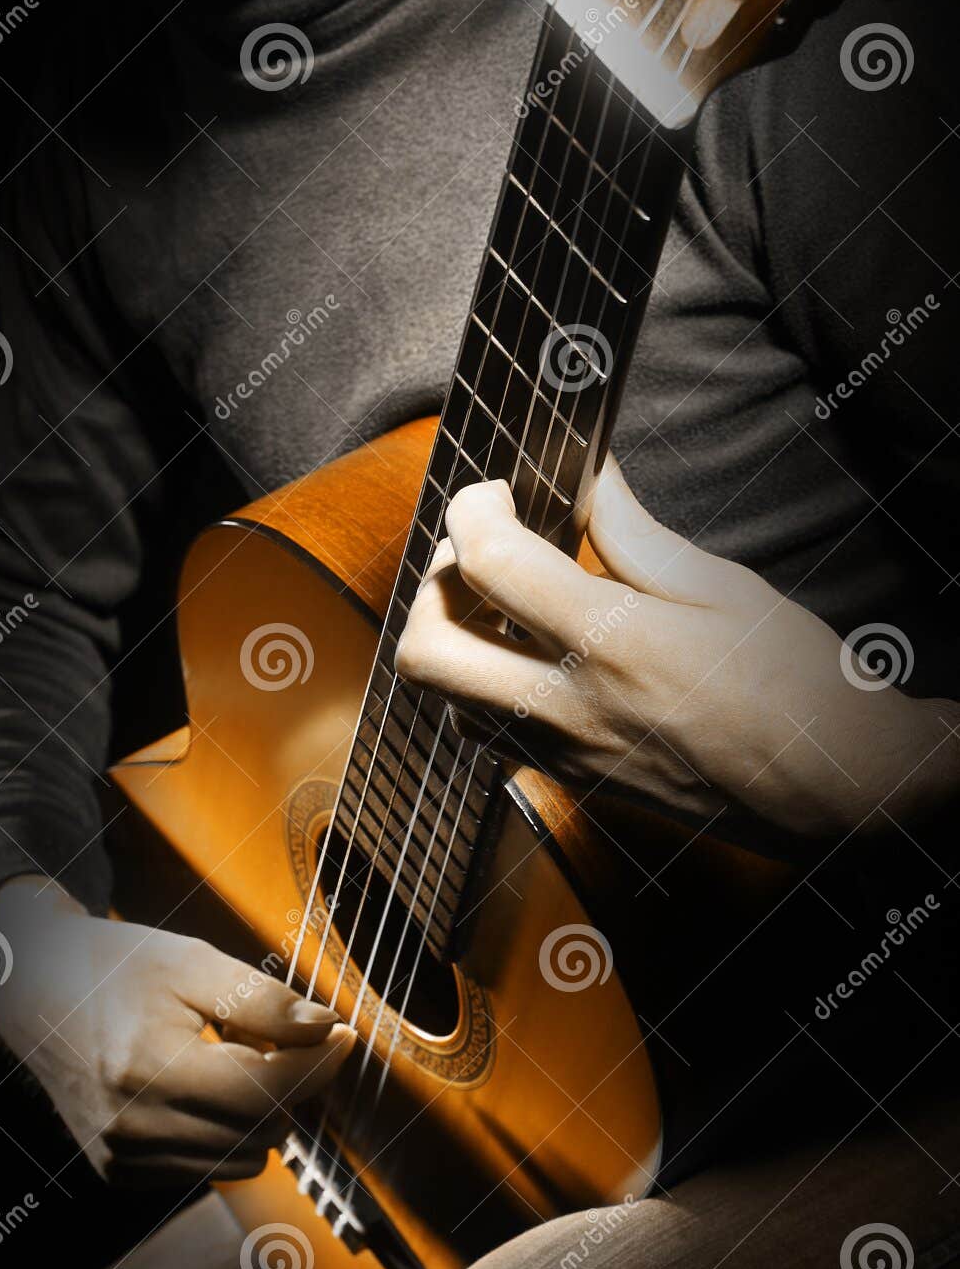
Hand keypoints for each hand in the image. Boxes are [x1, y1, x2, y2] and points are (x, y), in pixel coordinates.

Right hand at [0, 879, 354, 1185]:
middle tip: (266, 1033)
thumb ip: (262, 1000)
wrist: (36, 989)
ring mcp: (123, 1157)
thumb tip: (326, 1029)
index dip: (319, 1063)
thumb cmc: (117, 967)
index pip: (268, 1090)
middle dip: (286, 1082)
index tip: (343, 1034)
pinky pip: (208, 1168)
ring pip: (243, 1159)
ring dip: (257, 1112)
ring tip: (226, 1057)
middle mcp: (134, 1127)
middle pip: (263, 1130)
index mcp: (150, 1068)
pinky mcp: (119, 1171)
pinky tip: (199, 1085)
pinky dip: (223, 1131)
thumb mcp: (192, 961)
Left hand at [395, 460, 957, 846]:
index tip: (494, 495)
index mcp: (615, 641)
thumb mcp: (724, 589)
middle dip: (428, 588)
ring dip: (451, 644)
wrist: (841, 792)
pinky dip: (483, 692)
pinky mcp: (575, 787)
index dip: (471, 510)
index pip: (487, 564)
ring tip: (498, 608)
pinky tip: (528, 660)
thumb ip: (634, 533)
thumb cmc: (799, 685)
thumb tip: (589, 476)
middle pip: (427, 653)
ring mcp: (567, 756)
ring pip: (446, 704)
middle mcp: (574, 707)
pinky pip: (490, 739)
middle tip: (472, 556)